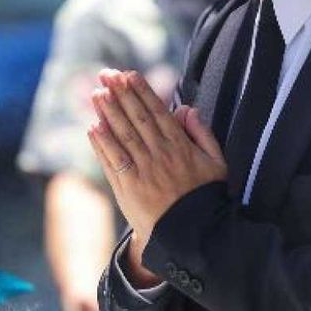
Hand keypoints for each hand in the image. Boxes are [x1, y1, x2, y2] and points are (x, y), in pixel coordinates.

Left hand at [87, 69, 226, 242]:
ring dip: (108, 113)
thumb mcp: (216, 163)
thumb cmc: (206, 197)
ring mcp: (142, 171)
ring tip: (97, 93)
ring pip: (122, 136)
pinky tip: (93, 127)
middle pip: (136, 118)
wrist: (193, 235)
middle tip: (107, 74)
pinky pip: (113, 161)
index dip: (141, 92)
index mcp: (181, 147)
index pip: (157, 112)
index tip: (128, 75)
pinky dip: (102, 144)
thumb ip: (202, 134)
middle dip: (121, 94)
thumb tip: (187, 109)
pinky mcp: (128, 189)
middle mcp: (160, 155)